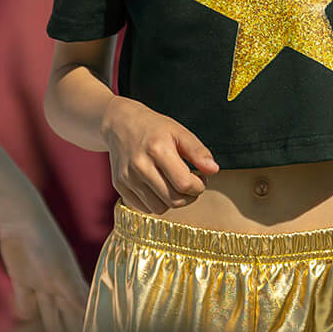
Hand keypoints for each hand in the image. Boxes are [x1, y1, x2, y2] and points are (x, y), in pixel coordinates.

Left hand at [0, 214, 88, 331]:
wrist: (21, 221)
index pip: (81, 312)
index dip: (82, 328)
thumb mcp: (61, 272)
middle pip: (63, 317)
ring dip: (41, 329)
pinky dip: (22, 316)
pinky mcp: (22, 281)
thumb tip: (91, 314)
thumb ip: (74, 294)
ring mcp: (40, 285)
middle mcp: (58, 288)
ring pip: (44, 314)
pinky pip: (24, 304)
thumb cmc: (46, 244)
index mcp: (71, 285)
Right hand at [99, 96, 217, 213]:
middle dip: (188, 196)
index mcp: (157, 150)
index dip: (199, 186)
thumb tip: (213, 170)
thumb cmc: (153, 128)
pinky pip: (144, 208)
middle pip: (173, 200)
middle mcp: (140, 165)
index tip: (200, 178)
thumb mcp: (179, 132)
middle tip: (190, 183)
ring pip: (159, 208)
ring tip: (174, 185)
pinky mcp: (119, 185)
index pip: (185, 184)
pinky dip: (155, 202)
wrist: (119, 123)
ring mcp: (127, 177)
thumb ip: (198, 151)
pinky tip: (158, 186)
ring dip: (171, 201)